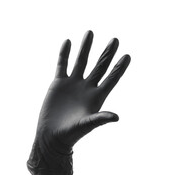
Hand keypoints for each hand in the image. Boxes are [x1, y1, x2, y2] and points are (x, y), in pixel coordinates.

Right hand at [27, 30, 129, 174]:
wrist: (52, 137)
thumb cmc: (72, 134)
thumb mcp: (88, 125)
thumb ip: (101, 118)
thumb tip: (117, 117)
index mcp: (97, 97)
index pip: (112, 78)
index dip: (119, 68)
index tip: (128, 55)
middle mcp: (87, 88)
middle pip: (100, 66)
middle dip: (107, 53)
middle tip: (115, 40)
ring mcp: (73, 85)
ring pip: (82, 61)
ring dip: (86, 48)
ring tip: (91, 32)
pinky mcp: (59, 84)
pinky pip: (62, 65)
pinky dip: (64, 54)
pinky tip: (69, 42)